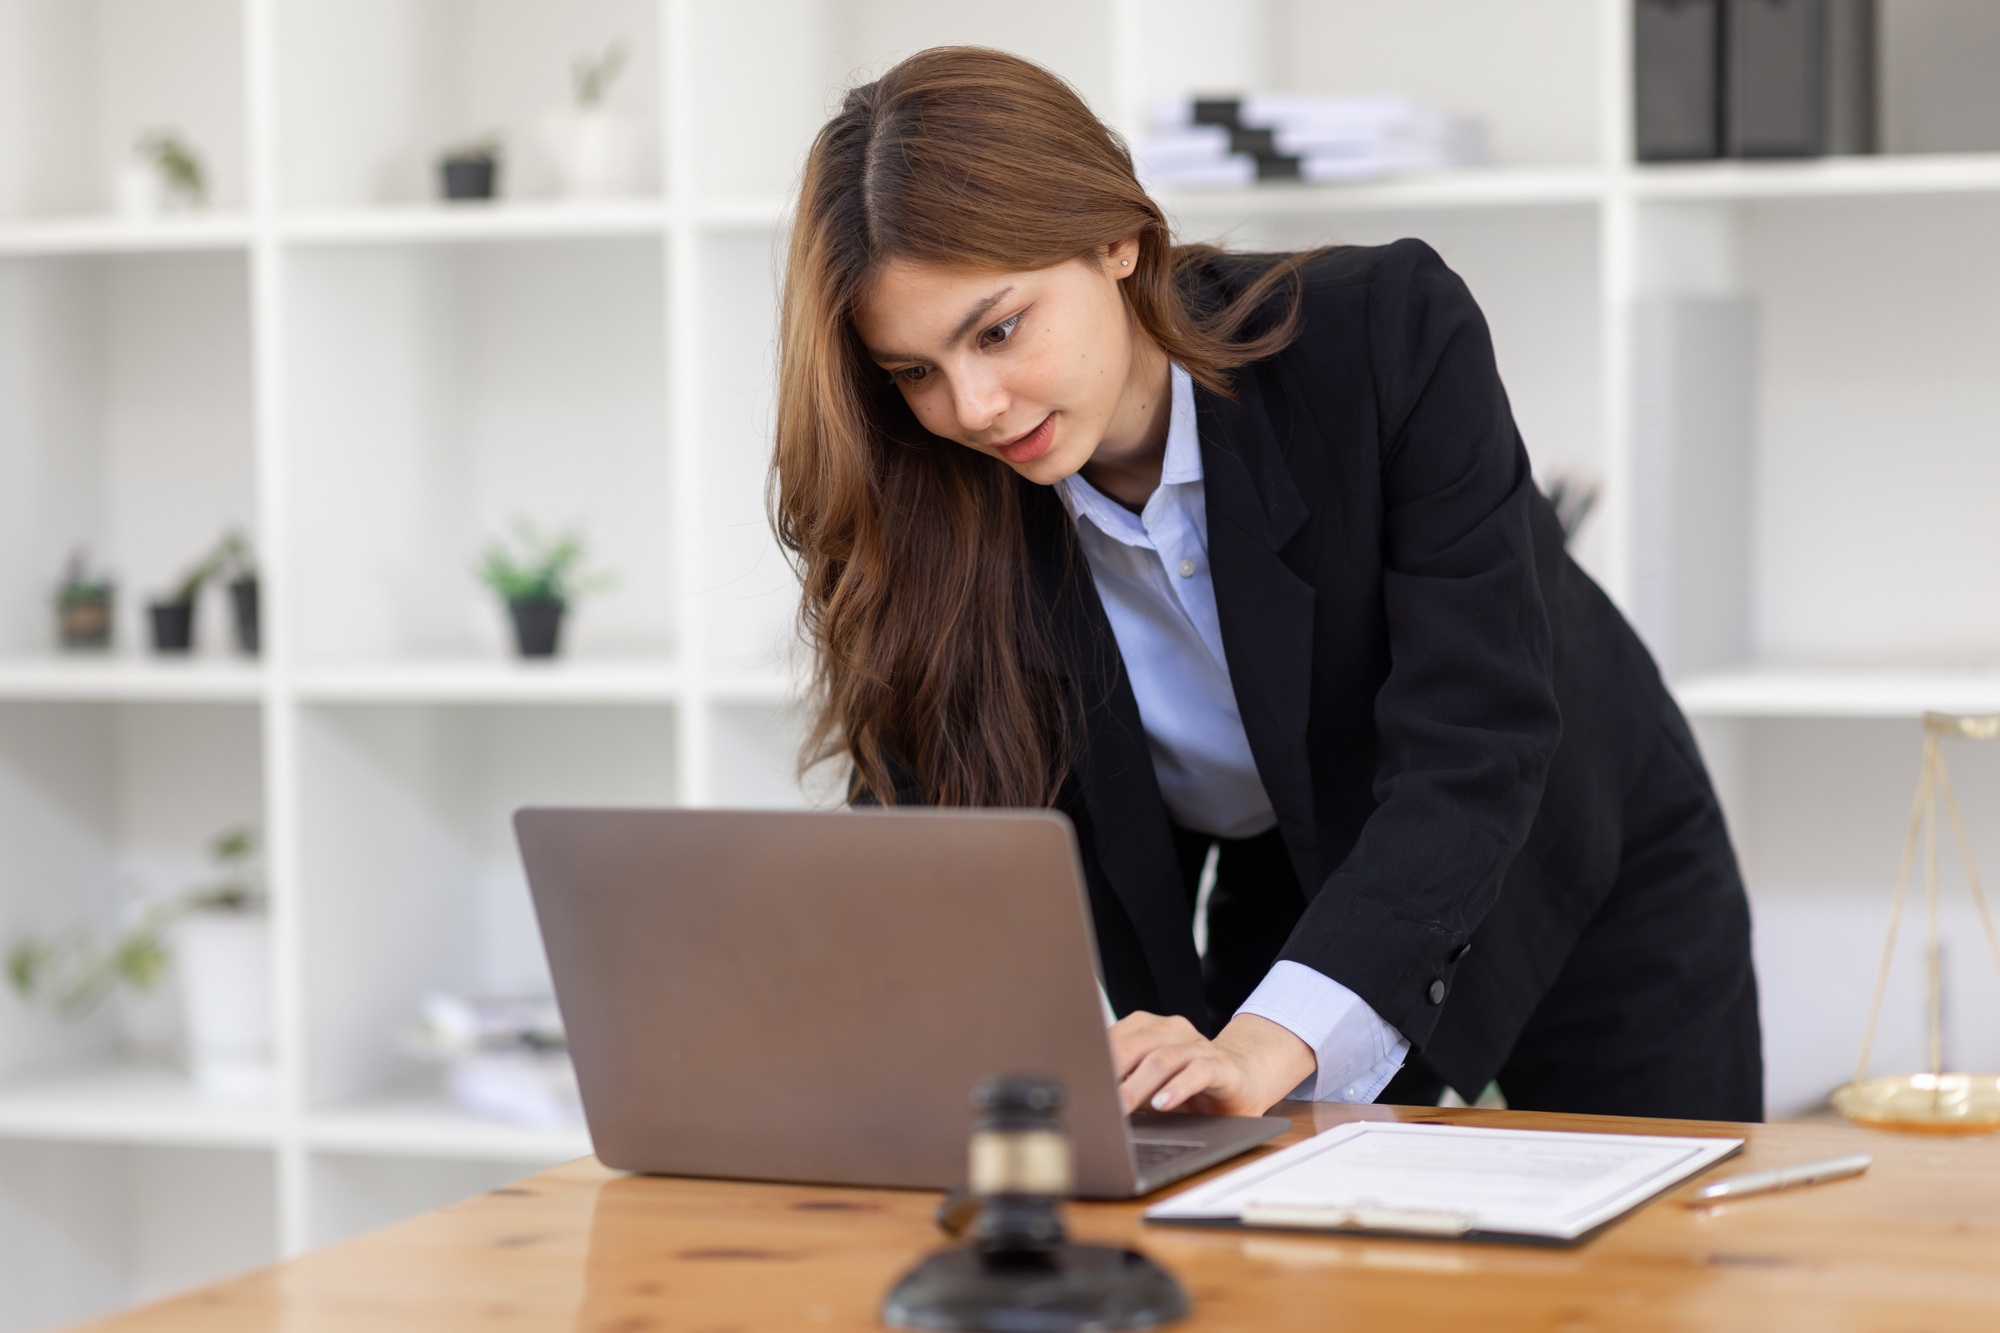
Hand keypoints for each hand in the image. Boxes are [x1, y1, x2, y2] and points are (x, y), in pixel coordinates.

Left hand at [1108, 1011, 1314, 1116]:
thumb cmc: (1190, 1084)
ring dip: (1139, 1085)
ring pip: (1162, 1059)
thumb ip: (1126, 1085)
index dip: (1097, 1059)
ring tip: (1123, 1107)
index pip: (1116, 1038)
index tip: (1080, 1082)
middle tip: (1096, 1100)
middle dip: (1112, 1074)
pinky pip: (1197, 1072)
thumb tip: (1090, 1103)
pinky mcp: (1221, 1066)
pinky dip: (1177, 1088)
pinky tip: (1162, 1103)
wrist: (1243, 1079)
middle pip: (1134, 1047)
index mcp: (1152, 1029)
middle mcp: (1174, 1032)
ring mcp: (1198, 1046)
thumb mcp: (1151, 1085)